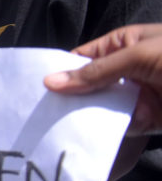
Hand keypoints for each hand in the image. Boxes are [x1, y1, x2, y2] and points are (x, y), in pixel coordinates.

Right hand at [44, 24, 161, 134]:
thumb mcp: (138, 55)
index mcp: (122, 45)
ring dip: (87, 116)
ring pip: (101, 107)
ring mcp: (135, 96)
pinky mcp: (145, 118)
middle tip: (41, 114)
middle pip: (87, 86)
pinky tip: (91, 135)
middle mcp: (125, 70)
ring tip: (61, 127)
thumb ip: (96, 71)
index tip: (34, 90)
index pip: (81, 59)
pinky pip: (119, 125)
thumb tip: (50, 82)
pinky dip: (108, 130)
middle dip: (69, 99)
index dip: (59, 73)